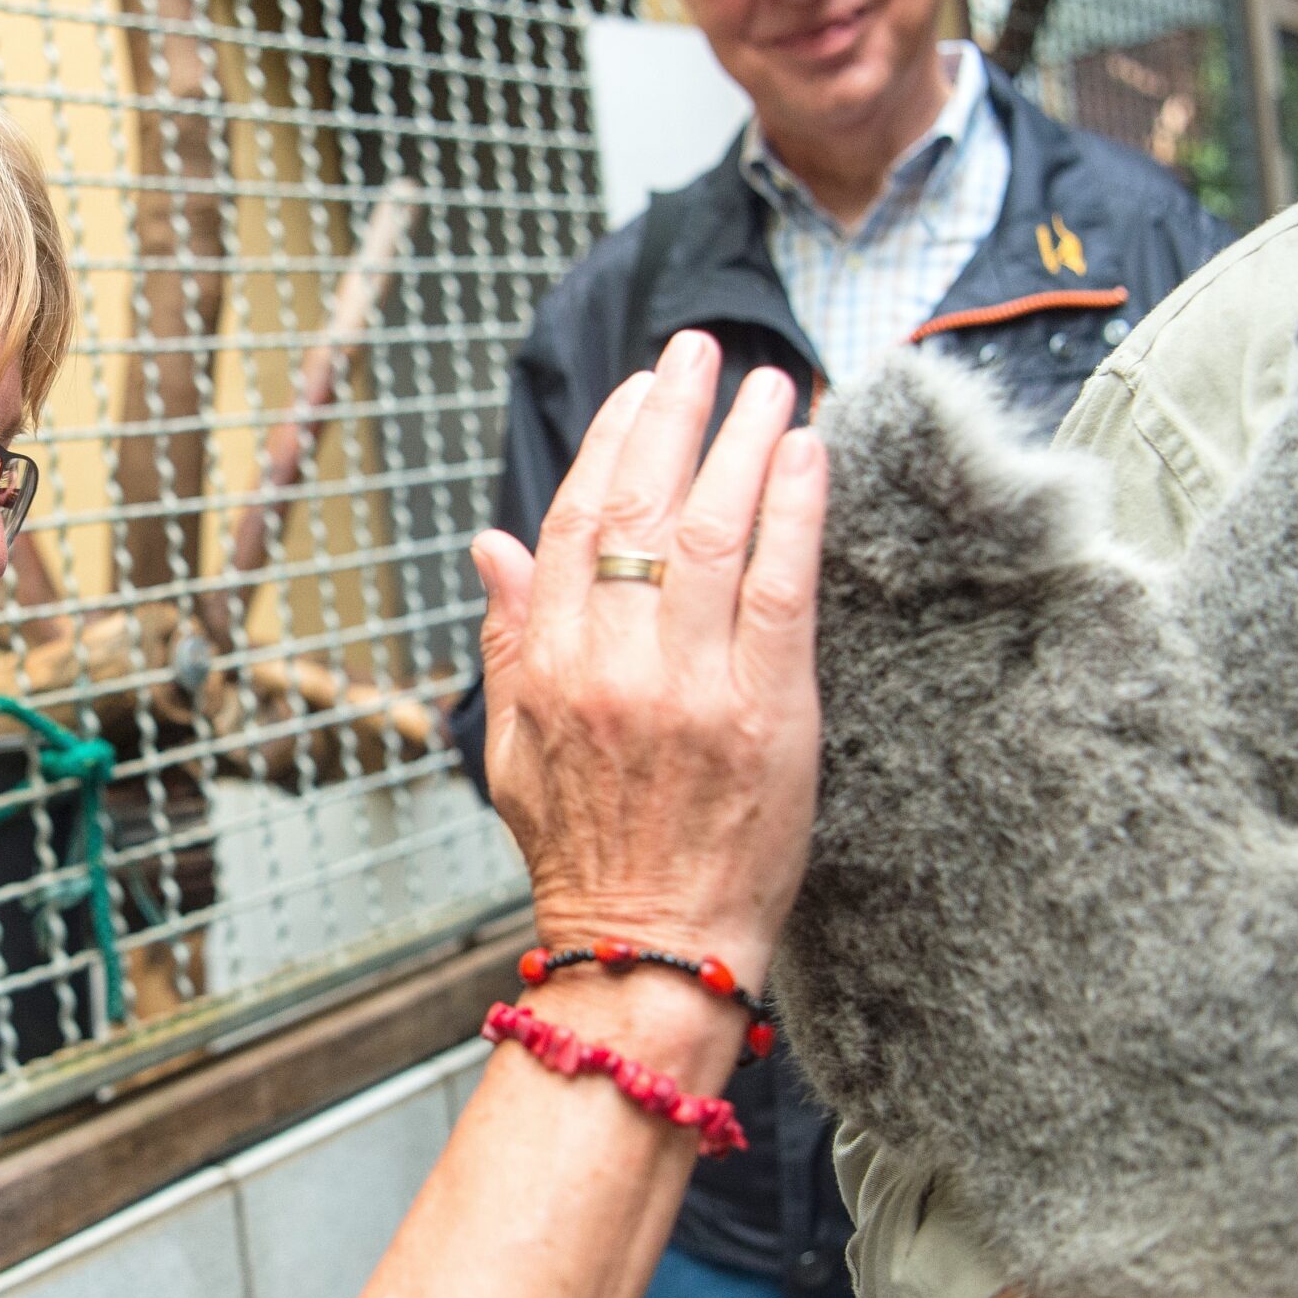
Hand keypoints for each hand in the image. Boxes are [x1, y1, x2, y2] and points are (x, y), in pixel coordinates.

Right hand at [471, 330, 823, 989]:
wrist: (648, 950)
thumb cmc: (584, 854)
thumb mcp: (513, 748)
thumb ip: (508, 637)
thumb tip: (489, 541)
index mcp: (547, 667)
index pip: (573, 521)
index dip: (609, 441)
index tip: (642, 388)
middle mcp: (611, 664)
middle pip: (641, 506)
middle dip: (675, 412)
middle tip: (704, 348)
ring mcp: (689, 686)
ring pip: (714, 531)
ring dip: (745, 442)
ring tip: (772, 383)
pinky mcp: (766, 712)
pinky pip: (783, 588)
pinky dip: (796, 513)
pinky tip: (808, 456)